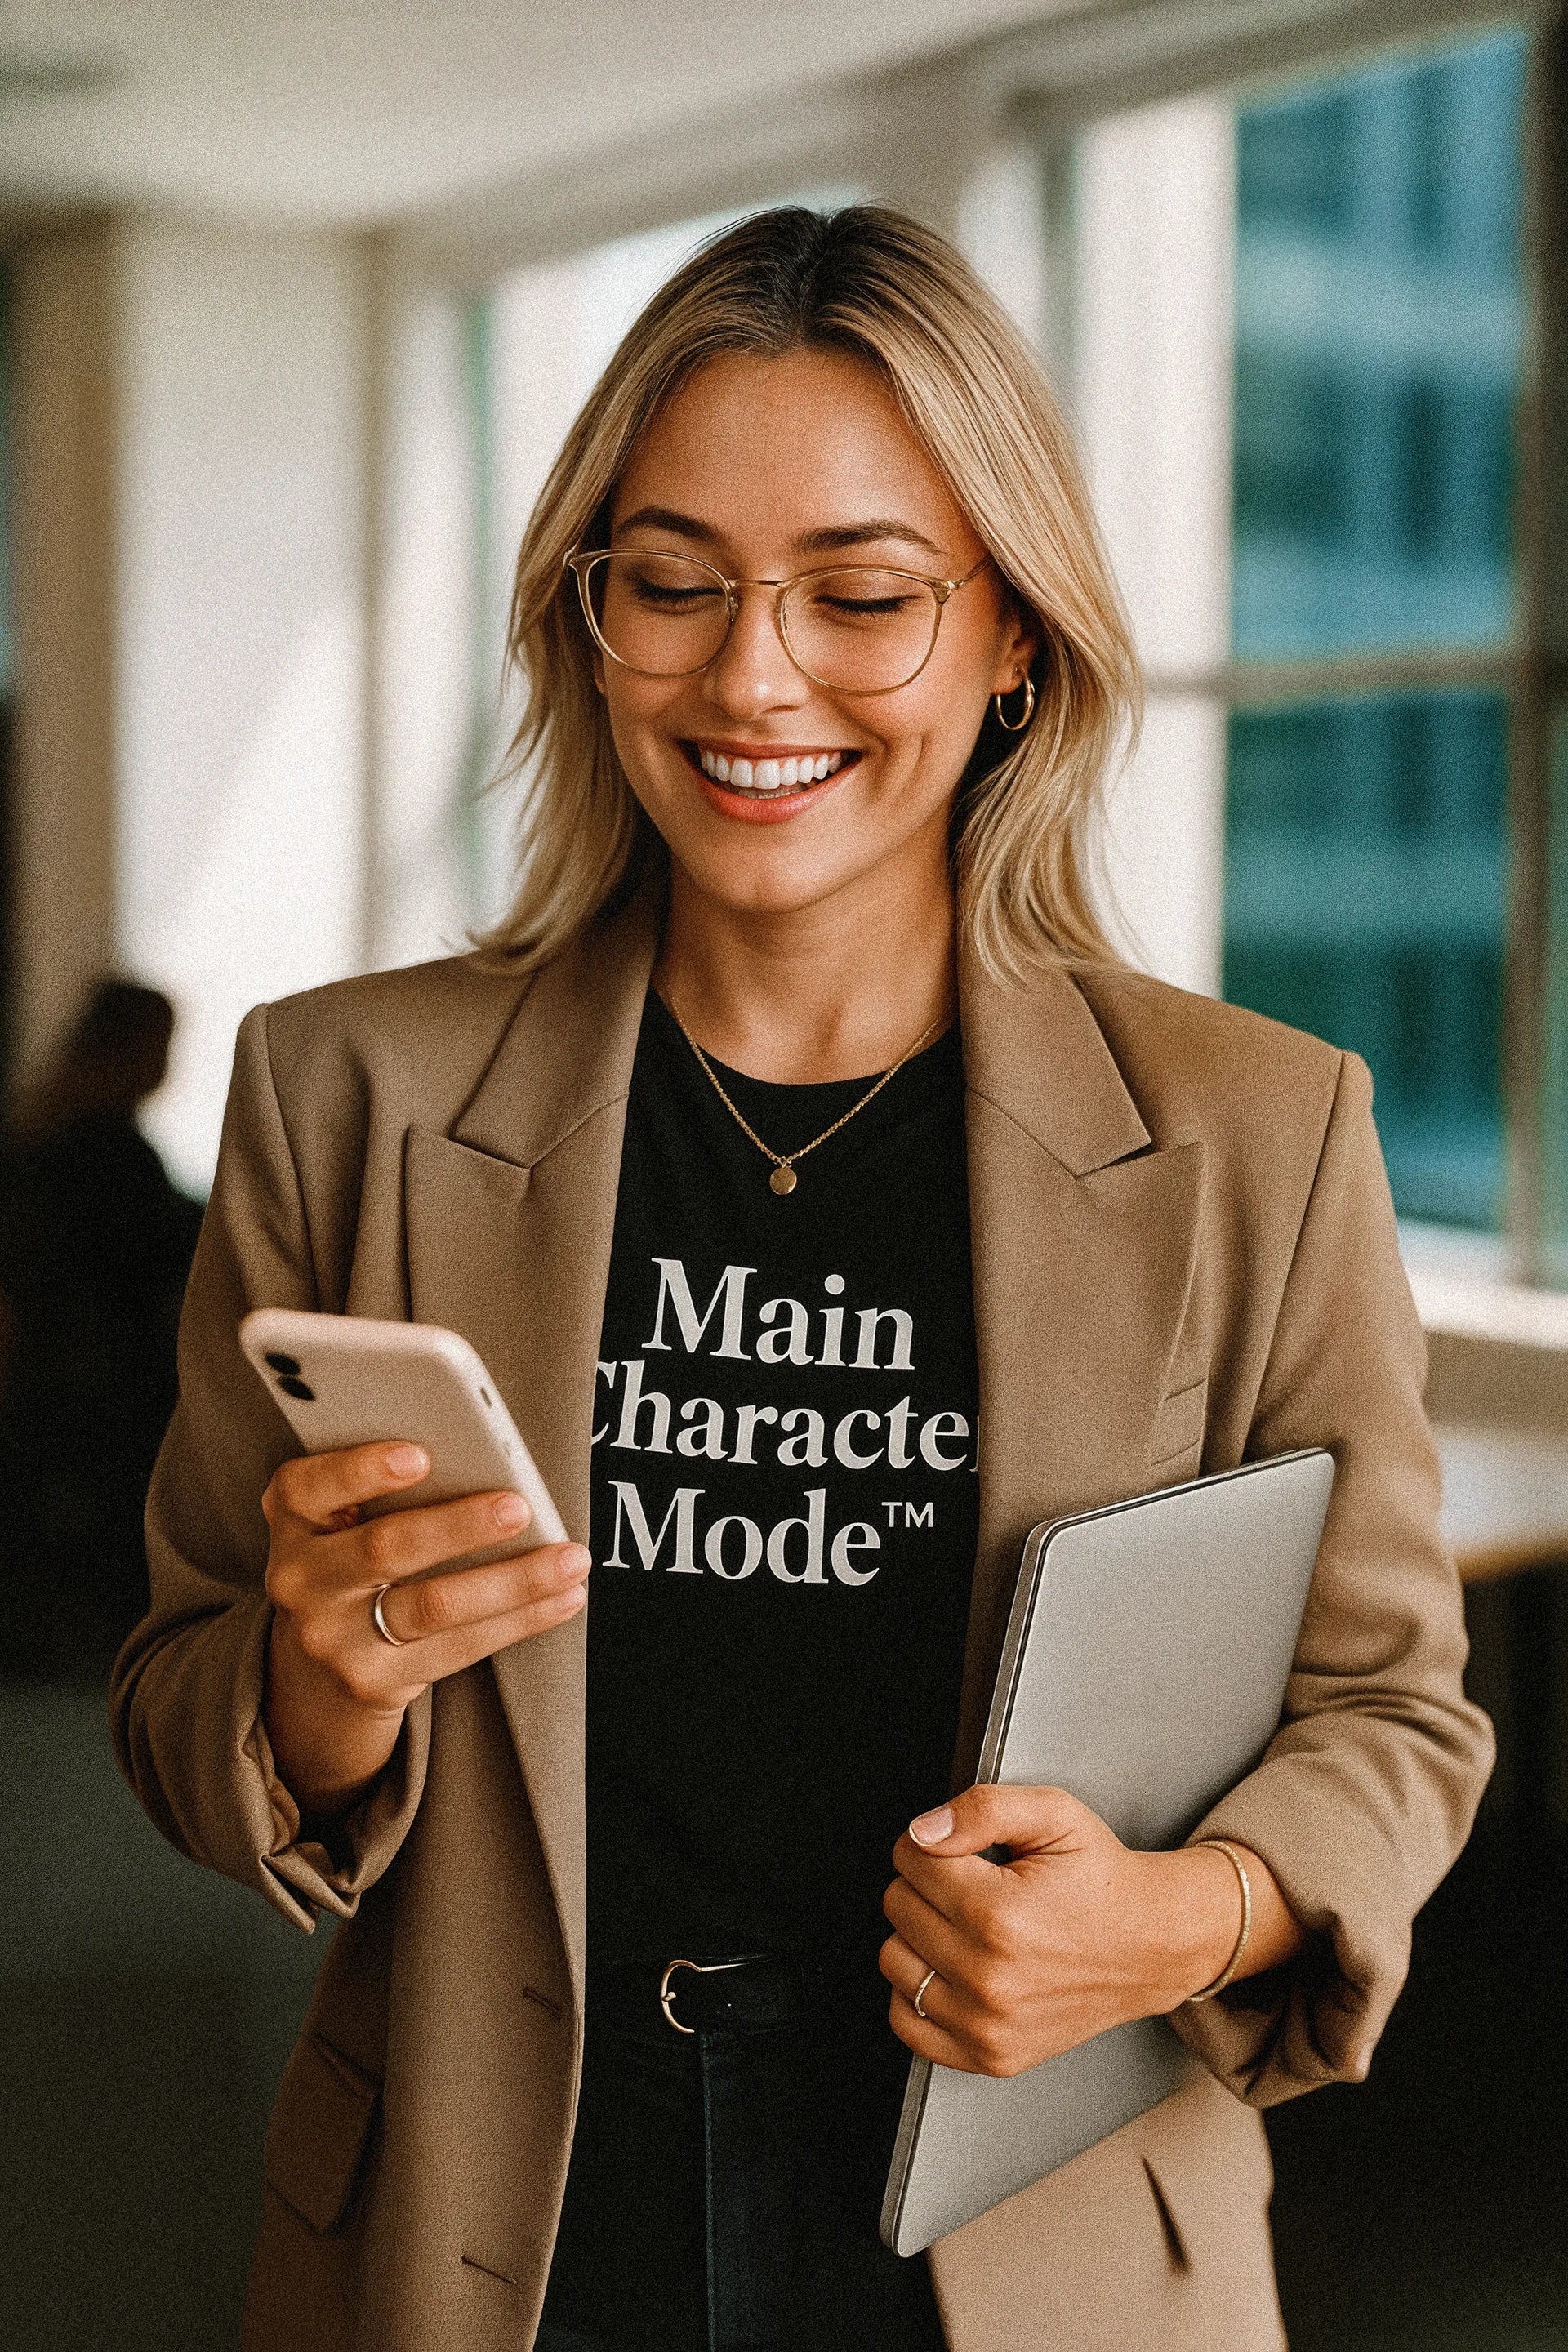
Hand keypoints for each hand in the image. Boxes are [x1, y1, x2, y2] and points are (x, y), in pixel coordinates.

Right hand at [262, 1442, 589, 1819]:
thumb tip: (484, 1458)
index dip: (362, 1470)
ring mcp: (332, 1637)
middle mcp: (300, 1578)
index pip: (309, 1485)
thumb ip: (387, 1487)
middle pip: (385, 1548)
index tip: (420, 1454)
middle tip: (519, 1507)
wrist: (316, 1663)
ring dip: (512, 1581)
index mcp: (294, 1515)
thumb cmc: (354, 1554)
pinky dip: (521, 1620)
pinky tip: (562, 1597)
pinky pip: (460, 1647)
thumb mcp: (345, 1515)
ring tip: (568, 1559)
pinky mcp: (372, 1681)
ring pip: (433, 1606)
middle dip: (459, 1526)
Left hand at [880, 1785, 1288, 2077]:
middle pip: (897, 1906)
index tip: (963, 1851)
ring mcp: (989, 2024)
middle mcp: (989, 1977)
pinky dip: (917, 1992)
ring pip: (894, 1961)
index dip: (932, 1843)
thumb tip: (923, 1832)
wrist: (1151, 1945)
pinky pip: (909, 2023)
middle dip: (926, 1883)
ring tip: (963, 1924)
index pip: (910, 1858)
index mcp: (999, 1914)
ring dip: (918, 1934)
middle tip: (971, 1884)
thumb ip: (982, 1809)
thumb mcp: (1054, 1815)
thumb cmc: (1101, 1881)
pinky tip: (952, 1967)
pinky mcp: (992, 2055)